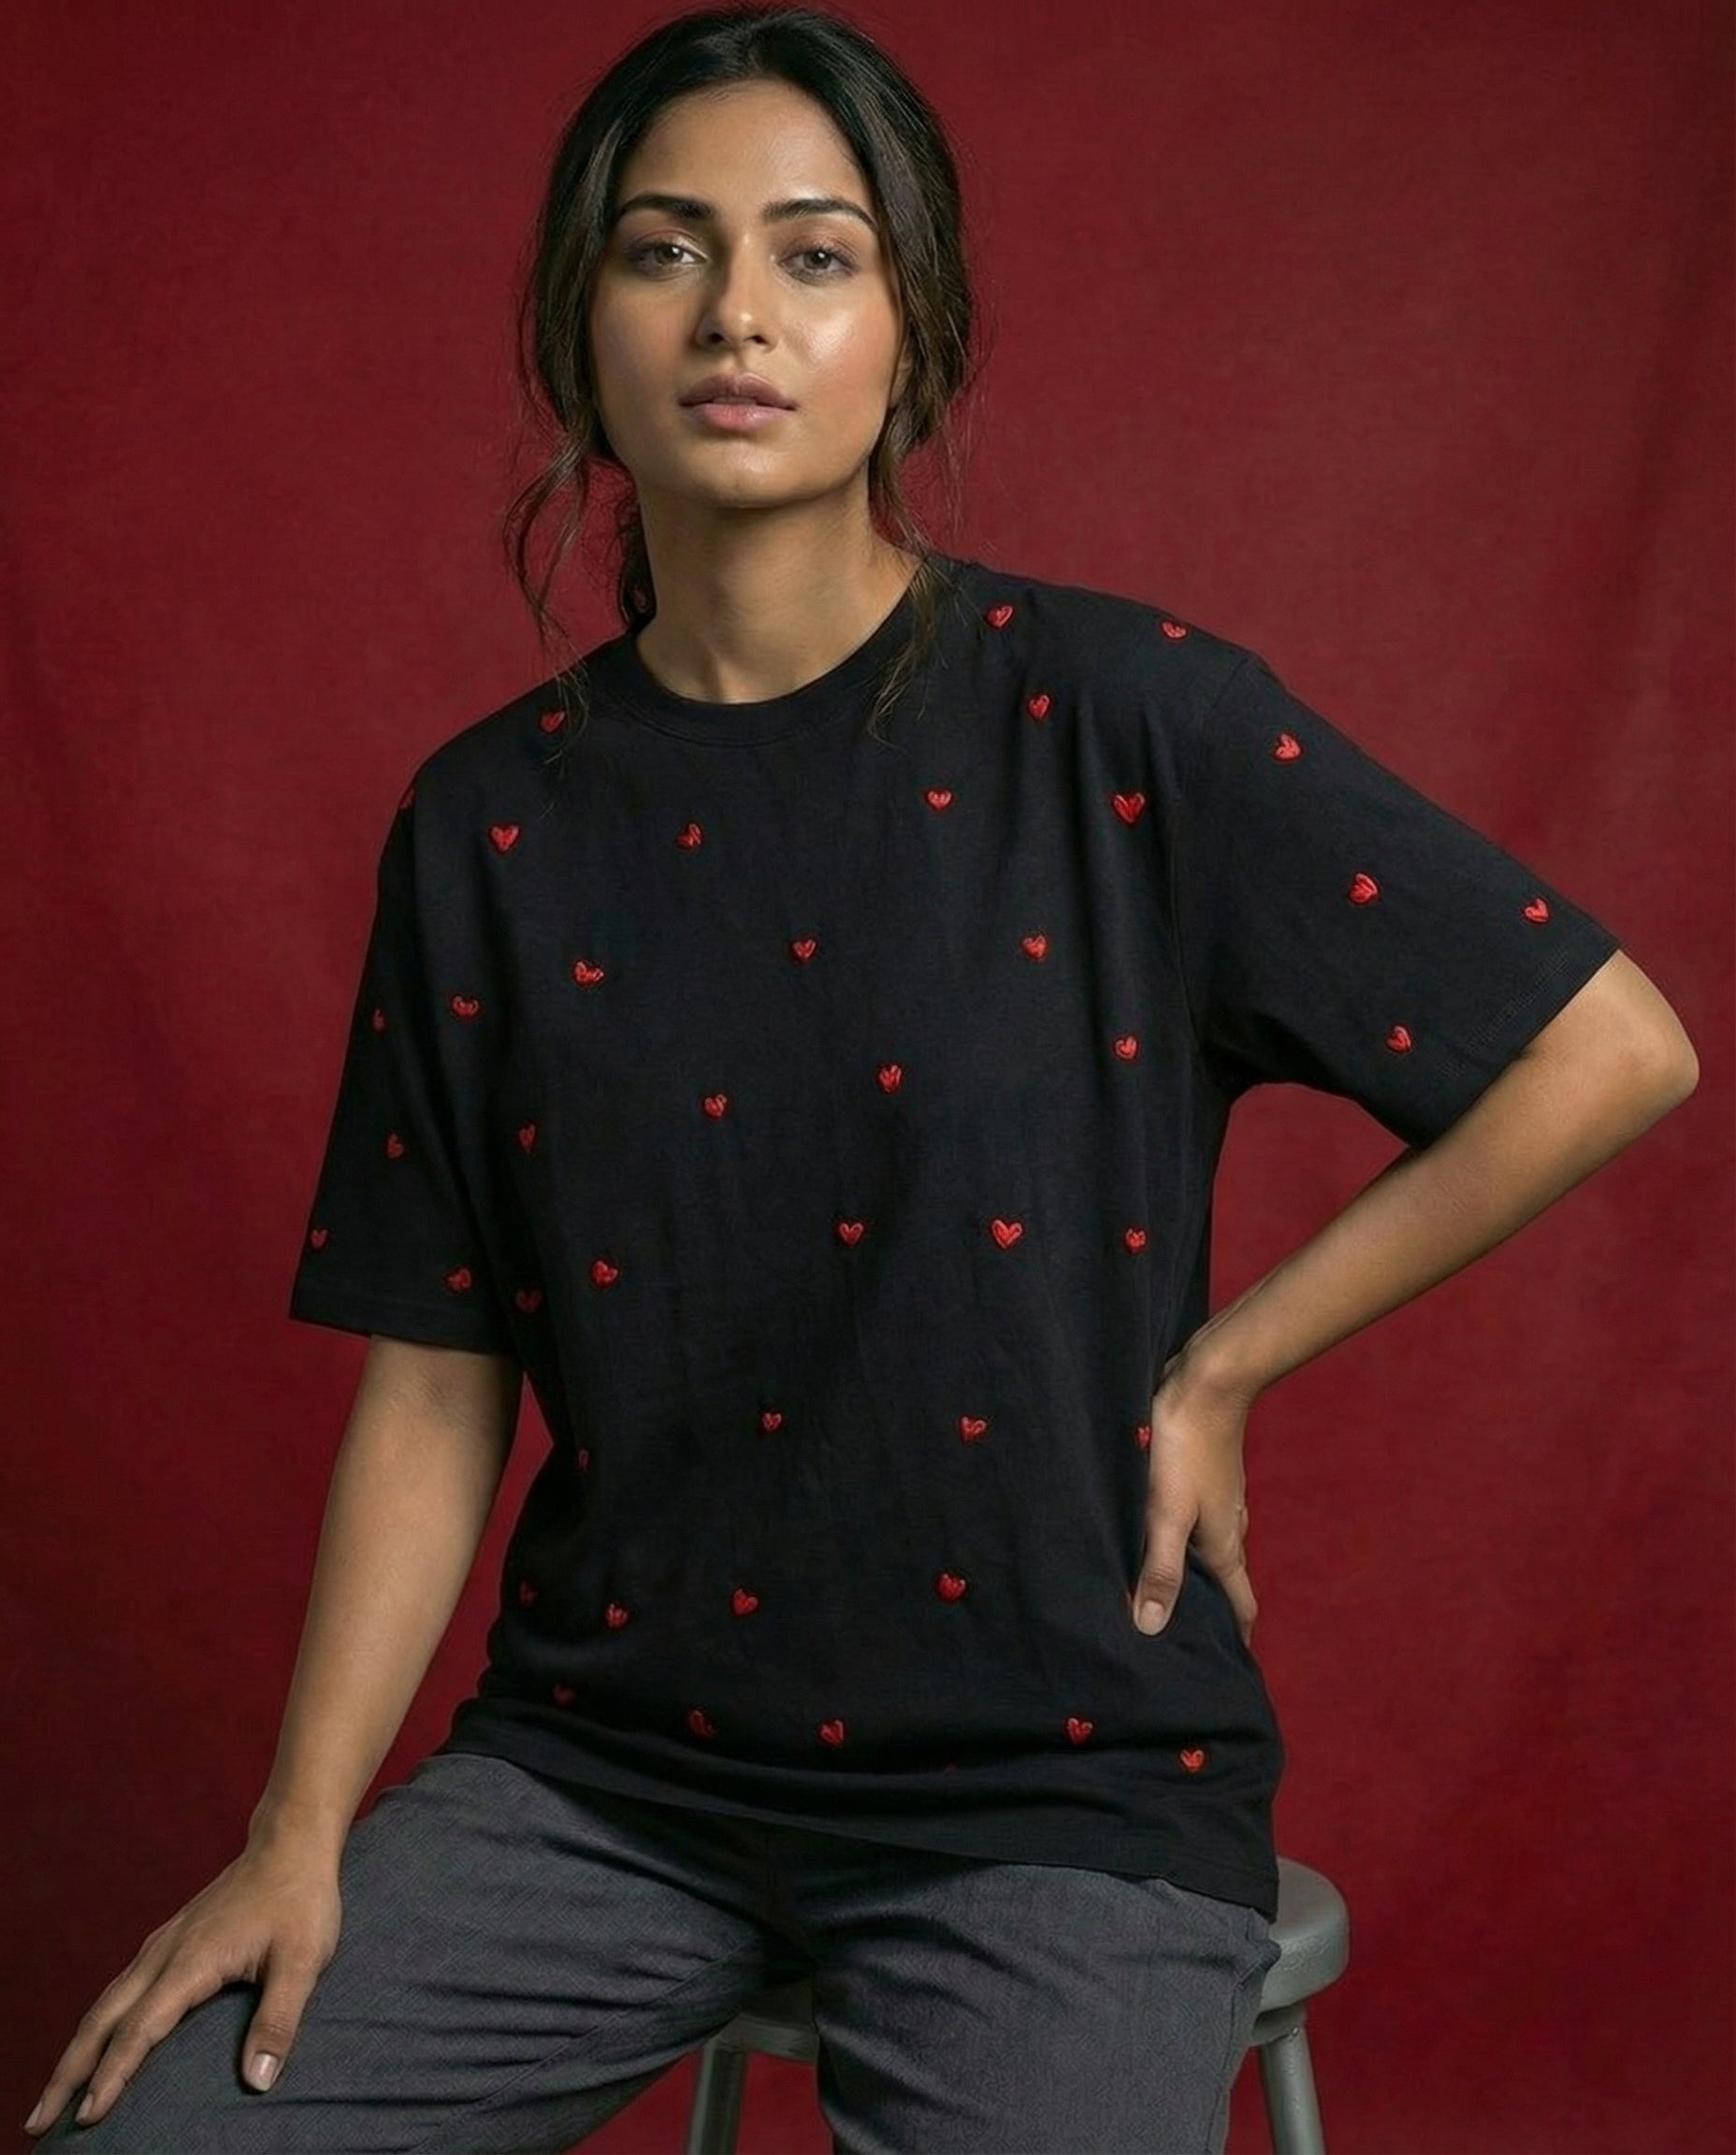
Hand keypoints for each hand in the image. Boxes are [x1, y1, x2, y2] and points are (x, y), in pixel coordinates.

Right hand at [24, 1838, 342, 2134]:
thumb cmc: (300, 1900)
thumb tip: (258, 2081)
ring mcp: (162, 1945)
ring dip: (75, 2051)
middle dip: (68, 2073)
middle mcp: (164, 1954)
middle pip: (102, 2020)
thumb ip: (279, 2020)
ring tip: (53, 2096)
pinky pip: (119, 1989)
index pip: (140, 2029)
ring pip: (104, 2004)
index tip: (87, 2117)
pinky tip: (95, 2043)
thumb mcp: (303, 1960)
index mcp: (191, 1962)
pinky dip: (97, 2024)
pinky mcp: (168, 1942)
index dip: (113, 2075)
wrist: (291, 1843)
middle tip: (37, 2121)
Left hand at [1129, 1344, 1258, 1647]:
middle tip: (1180, 1639)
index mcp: (1226, 1546)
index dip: (1235, 1639)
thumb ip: (1160, 1569)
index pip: (1242, 1607)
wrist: (1206, 1382)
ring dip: (1192, 1574)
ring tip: (1159, 1593)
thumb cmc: (1185, 1448)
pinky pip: (1195, 1521)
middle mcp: (1229, 1527)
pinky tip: (1152, 1537)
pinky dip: (1180, 1541)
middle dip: (1210, 1612)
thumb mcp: (1166, 1514)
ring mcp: (1218, 1500)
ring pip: (1209, 1550)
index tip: (1226, 1669)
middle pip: (1226, 1582)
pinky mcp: (1201, 1477)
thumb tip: (1152, 1628)